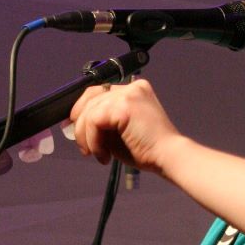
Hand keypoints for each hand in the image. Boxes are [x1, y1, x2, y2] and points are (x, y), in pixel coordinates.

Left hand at [70, 78, 185, 172]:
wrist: (168, 156)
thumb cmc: (149, 149)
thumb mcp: (120, 131)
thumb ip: (103, 123)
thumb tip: (77, 125)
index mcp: (133, 90)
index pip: (99, 91)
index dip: (82, 109)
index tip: (76, 129)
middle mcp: (130, 87)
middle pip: (90, 97)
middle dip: (80, 124)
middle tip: (84, 147)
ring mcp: (127, 94)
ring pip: (90, 111)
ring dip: (88, 138)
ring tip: (99, 155)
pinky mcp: (124, 106)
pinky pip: (94, 120)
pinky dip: (93, 140)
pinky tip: (105, 155)